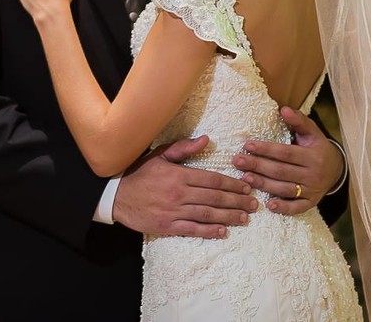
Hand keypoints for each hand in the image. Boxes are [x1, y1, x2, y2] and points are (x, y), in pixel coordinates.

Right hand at [114, 137, 258, 238]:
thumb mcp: (160, 155)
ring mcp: (173, 211)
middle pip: (214, 197)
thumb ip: (183, 148)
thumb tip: (206, 139)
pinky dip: (209, 231)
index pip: (212, 179)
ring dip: (229, 216)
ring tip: (245, 218)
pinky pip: (192, 229)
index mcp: (178, 174)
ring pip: (207, 214)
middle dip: (237, 201)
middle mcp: (178, 193)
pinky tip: (223, 231)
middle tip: (254, 204)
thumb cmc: (140, 173)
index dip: (232, 184)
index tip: (246, 186)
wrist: (116, 196)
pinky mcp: (167, 226)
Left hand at [232, 106, 344, 214]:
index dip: (266, 149)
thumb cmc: (317, 147)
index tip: (247, 145)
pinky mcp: (311, 203)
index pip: (285, 153)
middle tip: (238, 161)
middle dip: (258, 166)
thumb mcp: (312, 132)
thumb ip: (298, 121)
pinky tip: (269, 205)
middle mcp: (313, 174)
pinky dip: (284, 208)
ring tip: (245, 178)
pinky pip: (297, 208)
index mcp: (312, 155)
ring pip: (286, 189)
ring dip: (264, 185)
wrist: (336, 169)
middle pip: (281, 171)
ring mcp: (312, 190)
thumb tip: (283, 109)